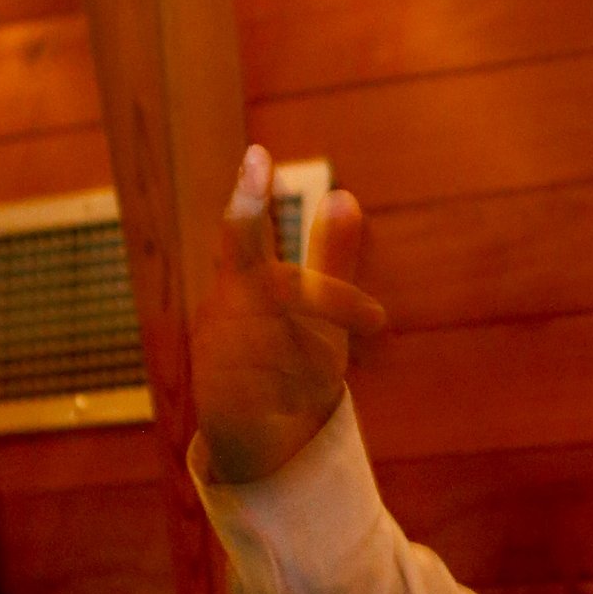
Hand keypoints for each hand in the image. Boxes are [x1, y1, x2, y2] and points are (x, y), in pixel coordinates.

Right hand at [191, 144, 385, 486]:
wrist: (258, 439)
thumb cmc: (288, 360)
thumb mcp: (321, 309)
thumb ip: (331, 256)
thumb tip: (345, 195)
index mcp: (242, 282)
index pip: (242, 232)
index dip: (250, 196)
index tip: (259, 154)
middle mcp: (221, 312)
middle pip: (279, 288)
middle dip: (331, 303)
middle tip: (377, 319)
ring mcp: (215, 355)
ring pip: (283, 343)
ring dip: (320, 360)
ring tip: (328, 377)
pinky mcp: (218, 402)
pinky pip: (271, 391)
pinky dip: (299, 396)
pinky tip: (301, 404)